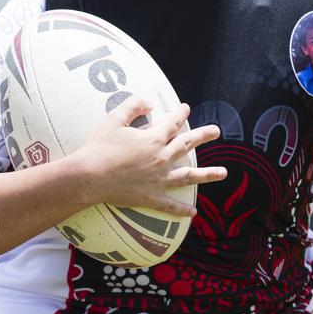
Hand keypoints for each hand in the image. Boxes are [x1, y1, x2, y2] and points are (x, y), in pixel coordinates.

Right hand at [70, 98, 226, 215]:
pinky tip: (193, 212)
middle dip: (203, 136)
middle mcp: (161, 158)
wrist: (89, 177)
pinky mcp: (150, 197)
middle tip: (216, 131)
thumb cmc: (99, 147)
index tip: (186, 108)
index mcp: (153, 138)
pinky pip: (170, 204)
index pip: (172, 122)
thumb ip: (132, 106)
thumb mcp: (114, 119)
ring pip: (188, 176)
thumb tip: (148, 102)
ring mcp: (158, 179)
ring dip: (208, 174)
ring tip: (224, 173)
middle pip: (187, 145)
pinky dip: (182, 209)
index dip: (180, 113)